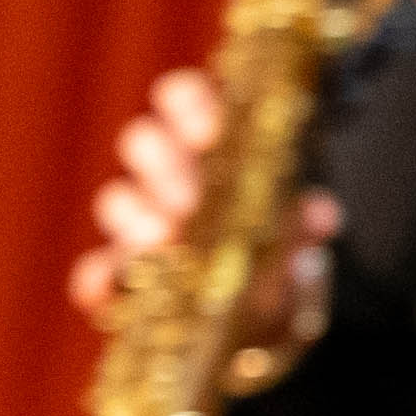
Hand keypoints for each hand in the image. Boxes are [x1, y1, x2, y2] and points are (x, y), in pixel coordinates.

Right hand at [68, 66, 338, 328]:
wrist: (268, 316)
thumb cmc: (278, 255)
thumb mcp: (297, 237)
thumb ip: (303, 225)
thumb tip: (317, 214)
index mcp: (209, 145)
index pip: (183, 98)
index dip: (188, 105)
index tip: (207, 133)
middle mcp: (167, 174)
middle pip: (143, 142)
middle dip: (162, 167)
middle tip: (188, 201)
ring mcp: (138, 221)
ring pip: (117, 199)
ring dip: (135, 216)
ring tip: (163, 239)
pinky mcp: (119, 274)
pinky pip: (98, 271)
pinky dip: (100, 279)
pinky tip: (109, 290)